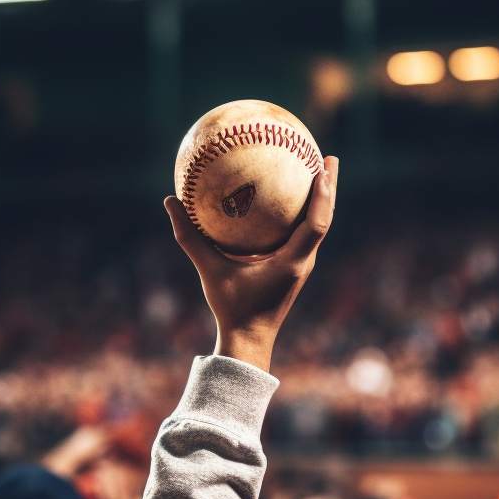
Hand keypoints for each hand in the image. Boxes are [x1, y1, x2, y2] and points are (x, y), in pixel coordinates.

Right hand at [164, 156, 337, 372]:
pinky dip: (305, 213)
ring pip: (319, 226)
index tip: (322, 169)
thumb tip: (169, 202)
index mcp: (291, 262)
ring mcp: (301, 265)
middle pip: (326, 218)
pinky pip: (305, 234)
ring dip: (322, 199)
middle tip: (328, 156)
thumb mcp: (208, 271)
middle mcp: (303, 262)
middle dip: (330, 187)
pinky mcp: (294, 268)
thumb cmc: (231, 309)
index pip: (316, 224)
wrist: (248, 341)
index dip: (323, 196)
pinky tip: (289, 199)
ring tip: (319, 169)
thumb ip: (190, 237)